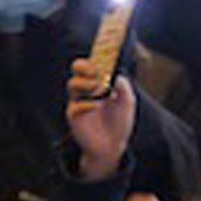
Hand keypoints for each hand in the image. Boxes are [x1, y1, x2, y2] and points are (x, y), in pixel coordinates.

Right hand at [67, 64, 138, 180]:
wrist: (113, 145)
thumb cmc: (120, 121)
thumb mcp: (127, 101)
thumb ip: (123, 86)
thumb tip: (115, 76)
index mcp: (99, 81)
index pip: (92, 63)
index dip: (94, 56)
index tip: (102, 55)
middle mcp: (86, 89)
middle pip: (77, 68)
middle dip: (84, 66)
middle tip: (94, 70)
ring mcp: (78, 101)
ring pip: (73, 84)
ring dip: (85, 83)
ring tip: (97, 89)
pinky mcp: (74, 116)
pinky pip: (75, 105)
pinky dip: (86, 103)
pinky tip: (96, 106)